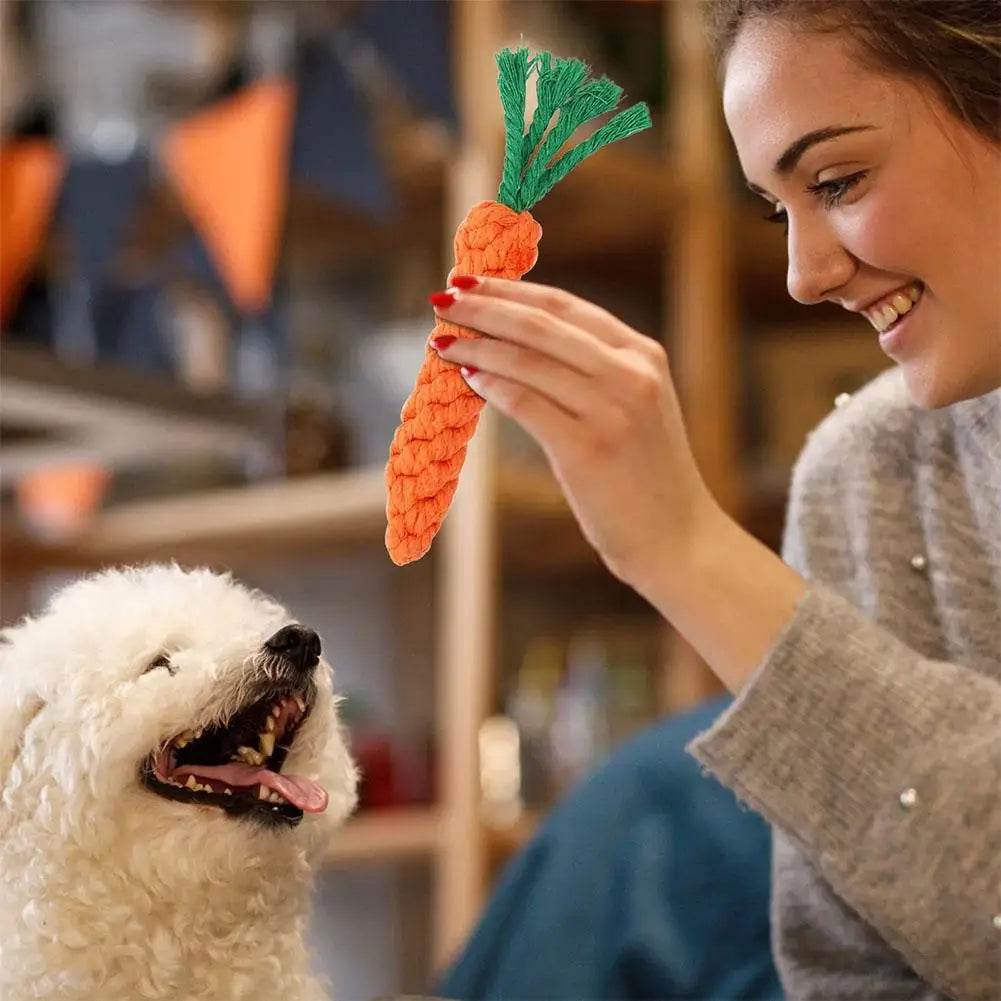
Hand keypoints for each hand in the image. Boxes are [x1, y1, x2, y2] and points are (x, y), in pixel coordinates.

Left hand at [428, 276, 718, 597]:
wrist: (679, 540)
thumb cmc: (646, 477)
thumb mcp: (636, 407)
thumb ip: (594, 371)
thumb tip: (517, 346)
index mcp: (643, 354)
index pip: (565, 306)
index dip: (511, 290)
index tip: (470, 282)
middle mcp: (631, 374)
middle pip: (539, 324)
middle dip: (483, 307)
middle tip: (441, 301)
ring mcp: (611, 410)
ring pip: (526, 360)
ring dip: (476, 346)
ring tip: (442, 342)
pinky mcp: (587, 449)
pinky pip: (524, 403)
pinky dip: (490, 385)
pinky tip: (466, 378)